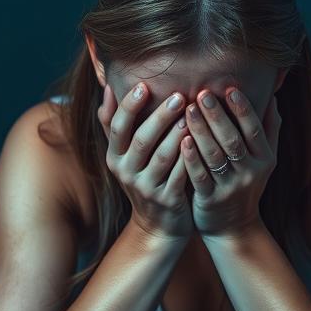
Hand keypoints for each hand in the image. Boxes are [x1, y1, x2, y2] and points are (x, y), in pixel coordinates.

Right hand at [97, 81, 194, 241]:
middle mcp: (126, 172)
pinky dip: (190, 157)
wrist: (158, 225)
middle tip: (178, 96)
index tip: (144, 85)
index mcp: (115, 156)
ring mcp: (146, 188)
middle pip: (141, 140)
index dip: (129, 106)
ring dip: (177, 135)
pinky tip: (201, 142)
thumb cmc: (145, 178)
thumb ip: (115, 123)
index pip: (117, 127)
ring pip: (162, 157)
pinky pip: (180, 175)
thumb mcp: (124, 155)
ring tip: (192, 115)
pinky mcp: (167, 200)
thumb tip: (108, 86)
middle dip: (159, 117)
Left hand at [180, 87, 280, 238]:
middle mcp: (250, 172)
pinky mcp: (211, 200)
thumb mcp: (265, 160)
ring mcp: (230, 187)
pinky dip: (192, 158)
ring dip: (201, 131)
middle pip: (233, 140)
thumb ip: (269, 129)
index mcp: (265, 159)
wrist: (235, 229)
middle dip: (218, 116)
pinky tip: (182, 140)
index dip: (243, 109)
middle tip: (202, 93)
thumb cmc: (246, 185)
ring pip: (215, 156)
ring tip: (188, 109)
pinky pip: (200, 176)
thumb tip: (272, 95)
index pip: (255, 130)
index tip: (229, 88)